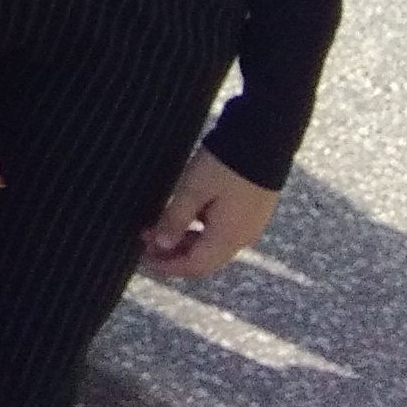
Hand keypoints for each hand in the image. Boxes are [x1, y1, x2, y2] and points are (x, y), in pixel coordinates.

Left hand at [140, 147, 277, 277]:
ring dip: (185, 242)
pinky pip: (222, 233)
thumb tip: (161, 245)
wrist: (263, 139)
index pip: (194, 266)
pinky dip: (200, 232)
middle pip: (204, 261)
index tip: (143, 258)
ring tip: (159, 227)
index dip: (167, 266)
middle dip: (174, 256)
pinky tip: (186, 216)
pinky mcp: (251, 213)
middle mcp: (242, 239)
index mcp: (228, 237)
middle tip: (147, 241)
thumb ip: (176, 218)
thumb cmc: (225, 164)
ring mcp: (250, 226)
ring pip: (213, 247)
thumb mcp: (193, 188)